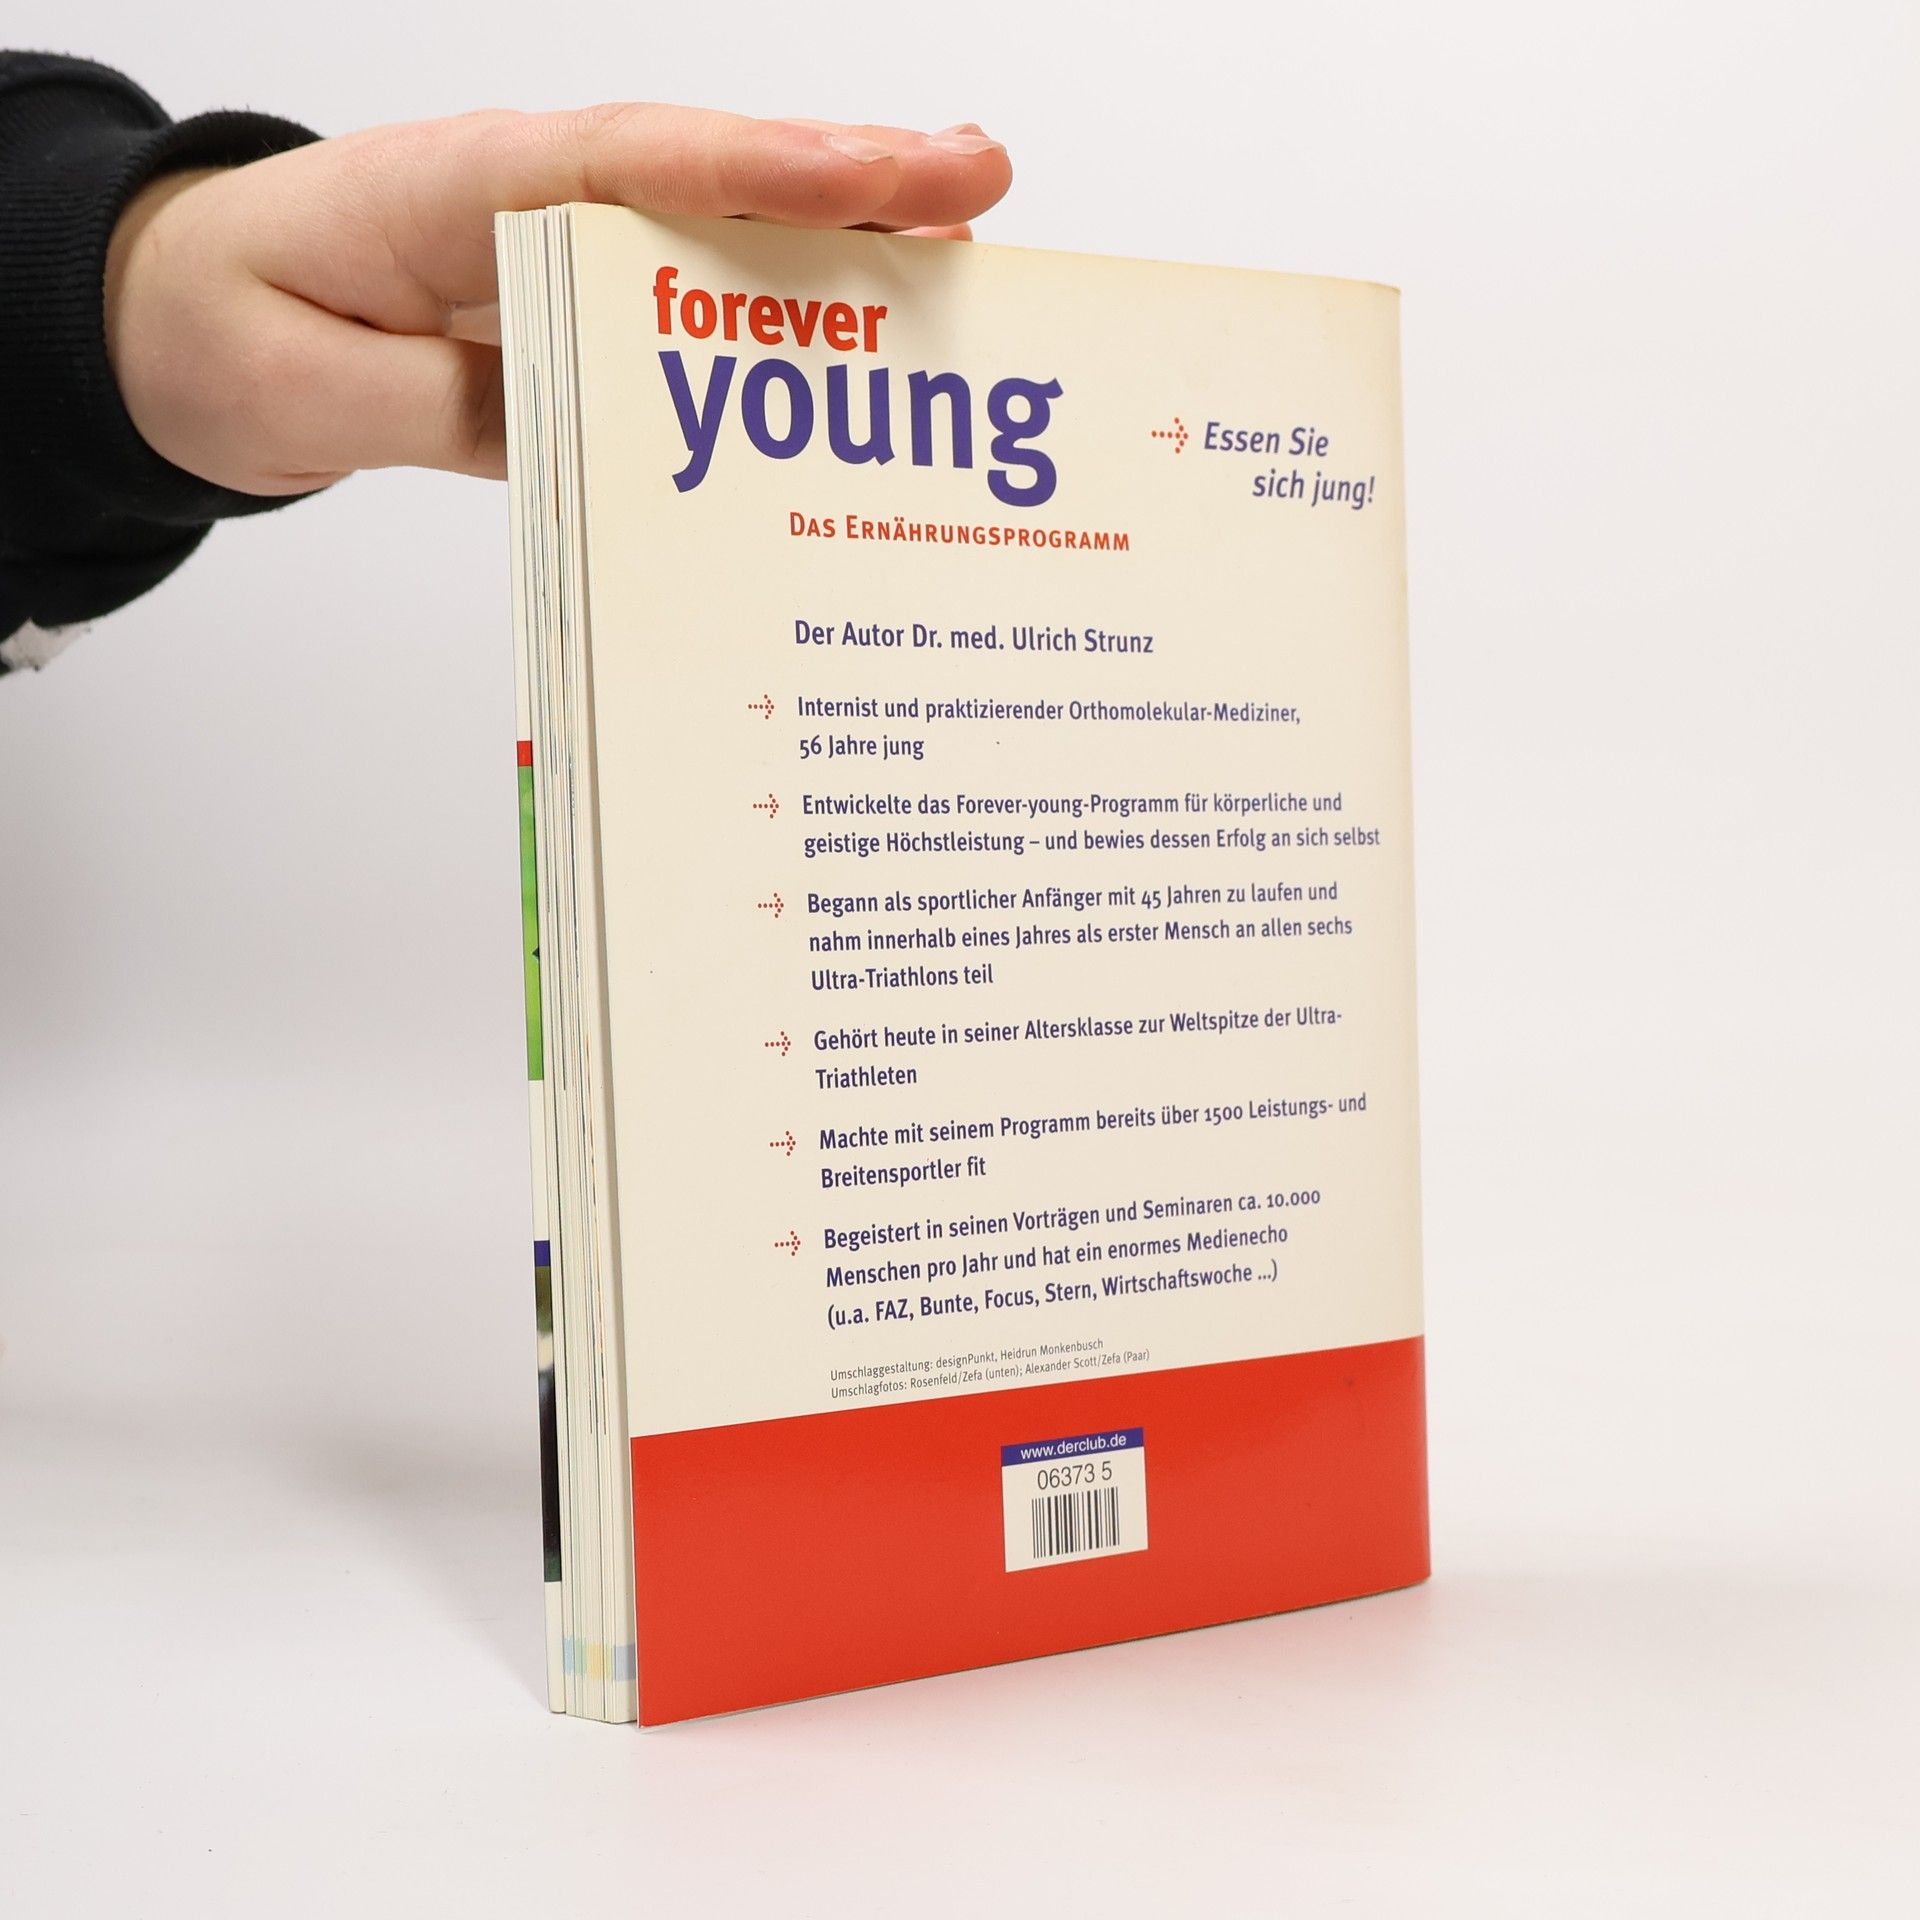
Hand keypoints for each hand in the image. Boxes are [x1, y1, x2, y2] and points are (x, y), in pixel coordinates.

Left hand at [103, 106, 1010, 493]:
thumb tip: (573, 425)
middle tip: (980, 181)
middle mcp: (538, 202)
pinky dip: (794, 317)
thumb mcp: (302, 389)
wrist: (186, 325)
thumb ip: (439, 405)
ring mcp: (571, 256)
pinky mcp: (585, 316)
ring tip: (970, 247)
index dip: (759, 169)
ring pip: (728, 233)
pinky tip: (875, 335)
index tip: (872, 172)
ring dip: (850, 237)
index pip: (630, 162)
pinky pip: (702, 312)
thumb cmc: (229, 327)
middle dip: (853, 176)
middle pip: (715, 177)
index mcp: (461, 187)